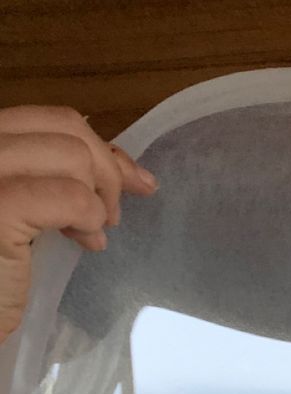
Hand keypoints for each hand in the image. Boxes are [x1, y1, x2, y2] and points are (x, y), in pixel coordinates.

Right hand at [0, 105, 157, 341]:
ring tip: (92, 237)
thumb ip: (56, 180)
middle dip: (107, 172)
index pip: (48, 119)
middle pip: (64, 129)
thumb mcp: (25, 211)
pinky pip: (72, 197)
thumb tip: (121, 164)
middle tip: (114, 219)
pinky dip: (90, 219)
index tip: (133, 181)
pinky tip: (87, 245)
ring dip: (98, 200)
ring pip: (73, 156)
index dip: (99, 148)